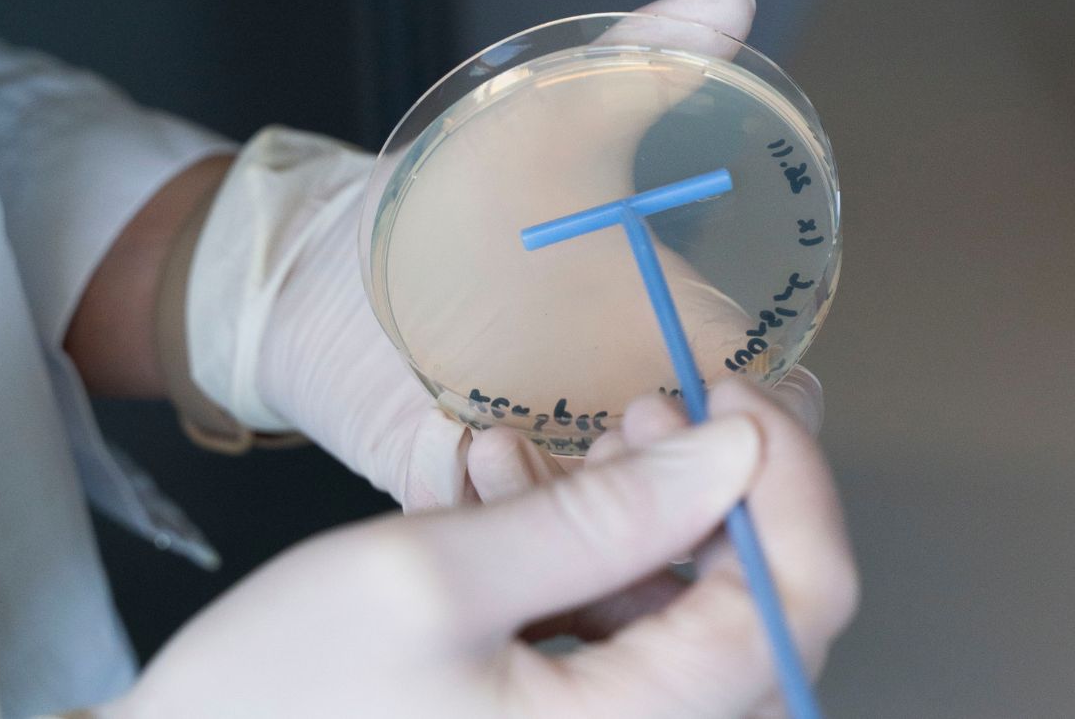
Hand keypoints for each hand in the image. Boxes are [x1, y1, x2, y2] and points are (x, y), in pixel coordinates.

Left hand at [249, 0, 763, 506]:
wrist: (311, 256)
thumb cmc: (440, 195)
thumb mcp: (547, 123)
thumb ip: (641, 63)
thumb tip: (731, 0)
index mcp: (652, 345)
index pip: (755, 415)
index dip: (772, 424)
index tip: (746, 396)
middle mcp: (604, 420)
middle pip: (691, 495)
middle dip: (690, 485)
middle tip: (643, 417)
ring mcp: (532, 462)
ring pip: (602, 533)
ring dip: (593, 503)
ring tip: (542, 430)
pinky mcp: (453, 490)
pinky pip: (496, 536)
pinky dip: (497, 510)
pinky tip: (474, 453)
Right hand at [469, 365, 826, 645]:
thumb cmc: (285, 674)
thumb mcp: (436, 576)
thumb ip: (602, 519)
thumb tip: (731, 453)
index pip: (787, 614)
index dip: (789, 488)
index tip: (740, 399)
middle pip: (755, 623)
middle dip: (719, 496)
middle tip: (653, 415)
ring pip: (692, 629)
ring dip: (650, 522)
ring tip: (584, 451)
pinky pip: (625, 645)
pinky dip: (593, 562)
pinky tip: (522, 496)